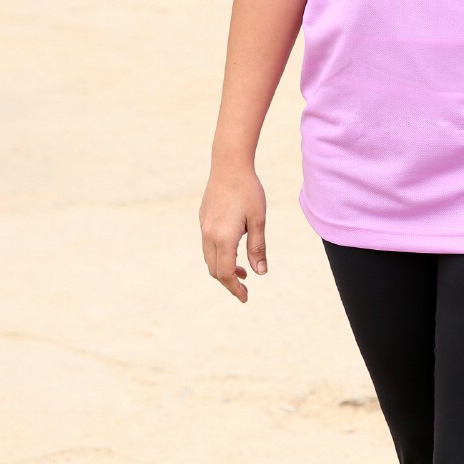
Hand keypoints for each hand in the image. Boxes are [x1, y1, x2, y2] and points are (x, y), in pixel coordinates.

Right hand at [200, 159, 267, 302]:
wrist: (229, 165)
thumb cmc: (248, 191)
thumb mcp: (259, 220)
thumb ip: (258, 248)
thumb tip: (260, 272)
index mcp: (224, 238)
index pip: (226, 273)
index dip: (235, 289)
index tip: (245, 297)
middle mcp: (209, 235)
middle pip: (215, 270)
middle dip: (229, 282)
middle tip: (244, 289)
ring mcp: (204, 227)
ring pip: (209, 259)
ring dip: (223, 269)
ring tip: (243, 271)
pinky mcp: (203, 219)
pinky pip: (207, 246)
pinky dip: (219, 256)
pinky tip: (234, 250)